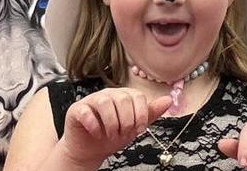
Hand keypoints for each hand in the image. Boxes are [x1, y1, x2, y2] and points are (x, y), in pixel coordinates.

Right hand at [59, 89, 173, 167]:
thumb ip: (150, 113)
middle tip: (122, 133)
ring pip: (105, 102)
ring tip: (110, 135)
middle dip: (126, 121)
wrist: (90, 151)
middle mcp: (108, 95)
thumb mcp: (134, 127)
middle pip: (123, 98)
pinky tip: (97, 133)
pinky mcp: (77, 109)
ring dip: (111, 123)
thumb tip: (168, 99)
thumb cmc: (111, 136)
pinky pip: (86, 111)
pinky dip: (94, 125)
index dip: (141, 114)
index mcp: (124, 97)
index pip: (138, 96)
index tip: (138, 129)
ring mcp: (91, 100)